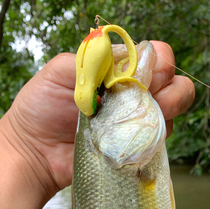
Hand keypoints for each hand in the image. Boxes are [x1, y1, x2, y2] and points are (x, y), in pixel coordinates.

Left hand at [0, 41, 193, 208]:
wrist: (35, 152)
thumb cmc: (42, 109)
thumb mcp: (60, 72)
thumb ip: (91, 59)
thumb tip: (125, 57)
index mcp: (117, 70)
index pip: (155, 56)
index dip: (157, 62)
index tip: (140, 75)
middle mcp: (133, 93)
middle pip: (174, 82)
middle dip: (169, 87)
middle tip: (148, 97)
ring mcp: (137, 121)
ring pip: (174, 109)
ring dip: (167, 110)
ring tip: (141, 118)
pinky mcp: (136, 147)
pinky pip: (160, 138)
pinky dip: (156, 135)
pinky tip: (136, 138)